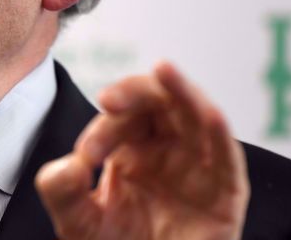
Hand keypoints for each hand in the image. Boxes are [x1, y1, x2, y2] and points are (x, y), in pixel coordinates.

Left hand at [35, 61, 249, 239]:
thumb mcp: (78, 221)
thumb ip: (62, 191)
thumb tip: (68, 163)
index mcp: (135, 150)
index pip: (123, 118)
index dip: (104, 127)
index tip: (86, 155)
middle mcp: (170, 153)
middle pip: (163, 102)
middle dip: (137, 91)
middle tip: (110, 98)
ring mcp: (200, 171)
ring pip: (198, 117)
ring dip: (183, 91)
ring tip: (164, 69)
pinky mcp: (225, 197)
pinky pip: (228, 160)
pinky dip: (221, 135)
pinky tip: (211, 115)